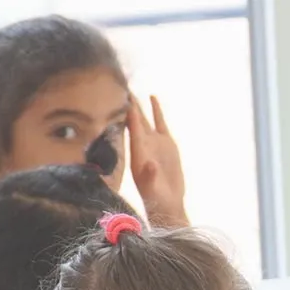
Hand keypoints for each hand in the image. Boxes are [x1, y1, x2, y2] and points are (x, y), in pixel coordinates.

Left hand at [128, 94, 187, 226]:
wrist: (168, 203)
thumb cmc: (156, 199)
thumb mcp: (152, 189)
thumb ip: (151, 176)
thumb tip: (151, 164)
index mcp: (137, 154)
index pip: (131, 130)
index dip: (128, 114)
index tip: (123, 98)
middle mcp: (144, 146)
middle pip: (134, 120)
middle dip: (129, 105)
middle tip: (122, 86)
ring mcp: (155, 144)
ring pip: (145, 119)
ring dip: (139, 105)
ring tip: (133, 89)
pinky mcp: (167, 144)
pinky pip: (160, 123)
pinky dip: (156, 111)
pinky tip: (152, 97)